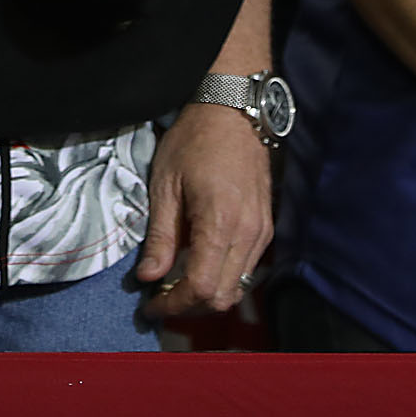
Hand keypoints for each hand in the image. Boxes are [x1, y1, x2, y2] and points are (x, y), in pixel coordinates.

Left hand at [134, 102, 271, 315]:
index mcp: (220, 222)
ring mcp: (262, 230)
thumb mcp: (166, 184)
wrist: (234, 110)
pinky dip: (223, 277)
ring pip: (238, 286)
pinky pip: (247, 268)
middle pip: (222, 295)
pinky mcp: (267, 225)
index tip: (151, 306)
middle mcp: (248, 232)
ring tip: (177, 283)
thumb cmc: (194, 140)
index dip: (174, 305)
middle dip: (189, 305)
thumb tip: (148, 278)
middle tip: (161, 297)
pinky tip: (200, 263)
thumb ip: (160, 236)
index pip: (201, 287)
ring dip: (207, 294)